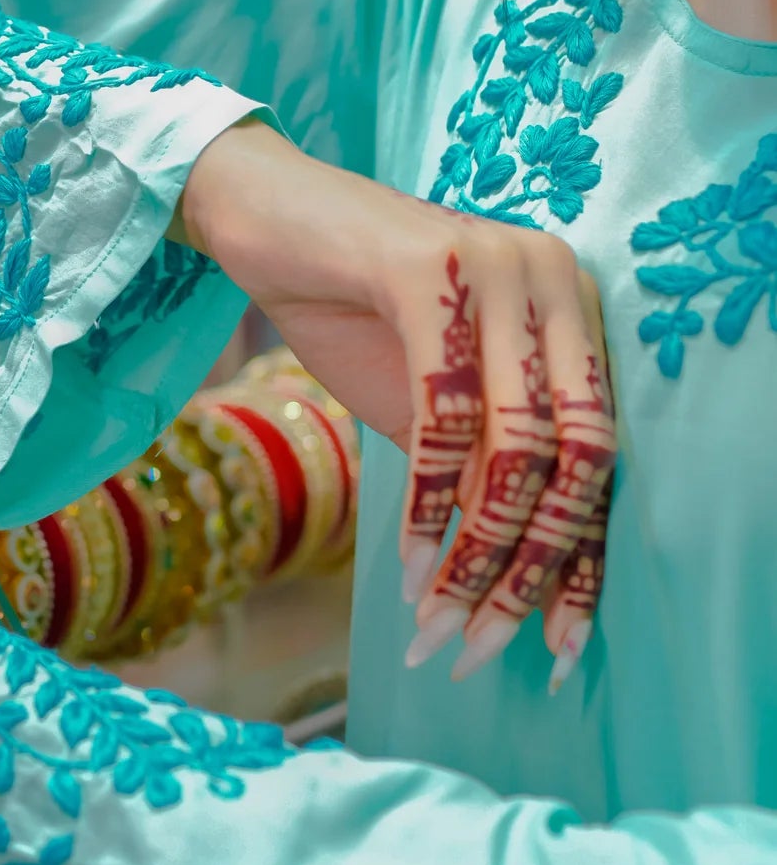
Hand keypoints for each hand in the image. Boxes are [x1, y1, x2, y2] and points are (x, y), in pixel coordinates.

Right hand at [181, 122, 615, 688]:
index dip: (584, 554)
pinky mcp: (435, 272)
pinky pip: (446, 415)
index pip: (602, 451)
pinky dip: (427, 503)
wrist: (261, 217)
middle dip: (532, 569)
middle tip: (482, 648)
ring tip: (435, 624)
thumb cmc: (347, 308)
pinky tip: (405, 563)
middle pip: (577, 457)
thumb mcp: (427, 404)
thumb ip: (479, 469)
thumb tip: (513, 578)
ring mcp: (500, 268)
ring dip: (474, 554)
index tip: (558, 642)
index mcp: (570, 309)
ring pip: (517, 446)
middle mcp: (555, 280)